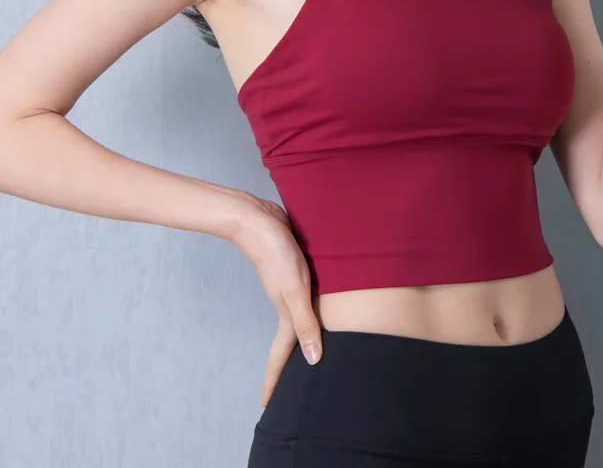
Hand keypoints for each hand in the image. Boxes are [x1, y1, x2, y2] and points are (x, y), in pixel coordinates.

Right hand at [231, 194, 322, 406]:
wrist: (257, 220)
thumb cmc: (276, 254)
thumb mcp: (295, 289)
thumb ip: (305, 323)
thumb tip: (313, 361)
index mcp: (287, 313)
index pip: (282, 355)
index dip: (276, 381)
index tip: (267, 406)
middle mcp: (288, 303)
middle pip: (290, 340)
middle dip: (290, 365)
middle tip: (294, 388)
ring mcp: (289, 286)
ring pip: (299, 318)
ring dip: (303, 335)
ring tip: (311, 352)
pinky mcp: (294, 269)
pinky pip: (304, 298)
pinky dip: (310, 309)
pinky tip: (320, 305)